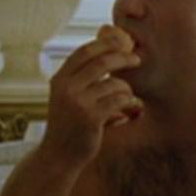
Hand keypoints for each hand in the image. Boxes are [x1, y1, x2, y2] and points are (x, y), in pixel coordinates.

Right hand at [39, 25, 143, 165]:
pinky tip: (127, 110)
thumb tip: (110, 52)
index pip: (84, 51)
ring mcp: (78, 102)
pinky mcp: (91, 118)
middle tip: (137, 60)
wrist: (59, 155)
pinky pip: (119, 100)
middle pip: (102, 62)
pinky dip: (128, 102)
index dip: (105, 43)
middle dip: (123, 58)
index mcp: (60, 79)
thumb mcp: (68, 97)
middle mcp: (66, 88)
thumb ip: (83, 77)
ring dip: (126, 88)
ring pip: (114, 83)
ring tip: (126, 97)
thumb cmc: (69, 124)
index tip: (122, 40)